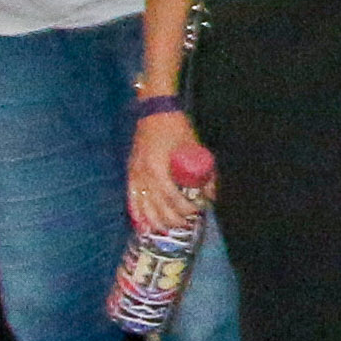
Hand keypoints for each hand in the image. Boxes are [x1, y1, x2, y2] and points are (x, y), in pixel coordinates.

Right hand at [127, 107, 209, 240]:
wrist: (154, 113)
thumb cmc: (177, 129)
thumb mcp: (195, 148)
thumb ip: (204, 172)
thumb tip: (210, 195)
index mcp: (158, 168)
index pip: (171, 197)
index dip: (184, 209)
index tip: (196, 211)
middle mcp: (143, 174)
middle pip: (157, 206)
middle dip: (173, 218)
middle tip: (187, 222)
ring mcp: (135, 174)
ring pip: (143, 206)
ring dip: (156, 220)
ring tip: (169, 228)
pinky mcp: (130, 173)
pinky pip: (132, 198)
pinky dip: (137, 214)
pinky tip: (143, 226)